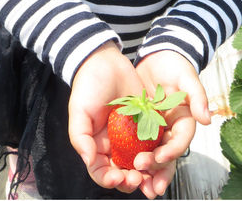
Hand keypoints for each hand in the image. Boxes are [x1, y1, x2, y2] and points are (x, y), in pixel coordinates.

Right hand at [67, 42, 148, 195]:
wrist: (106, 61)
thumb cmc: (88, 85)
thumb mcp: (79, 111)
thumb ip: (80, 137)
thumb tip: (88, 160)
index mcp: (96, 145)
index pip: (101, 171)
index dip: (109, 179)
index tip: (118, 177)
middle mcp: (115, 144)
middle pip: (124, 172)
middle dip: (130, 180)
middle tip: (137, 179)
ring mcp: (132, 136)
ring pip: (141, 163)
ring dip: (147, 173)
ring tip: (152, 176)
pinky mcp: (148, 124)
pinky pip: (155, 144)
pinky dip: (160, 154)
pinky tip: (162, 157)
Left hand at [133, 51, 210, 197]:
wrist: (157, 56)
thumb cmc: (174, 65)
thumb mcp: (186, 77)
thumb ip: (197, 96)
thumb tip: (207, 119)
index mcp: (185, 120)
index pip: (180, 141)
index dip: (171, 151)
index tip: (159, 157)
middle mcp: (171, 129)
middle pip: (167, 155)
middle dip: (157, 169)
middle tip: (144, 176)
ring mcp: (156, 130)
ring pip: (153, 156)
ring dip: (146, 172)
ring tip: (136, 183)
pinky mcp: (140, 127)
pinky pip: (136, 146)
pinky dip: (131, 159)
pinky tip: (122, 168)